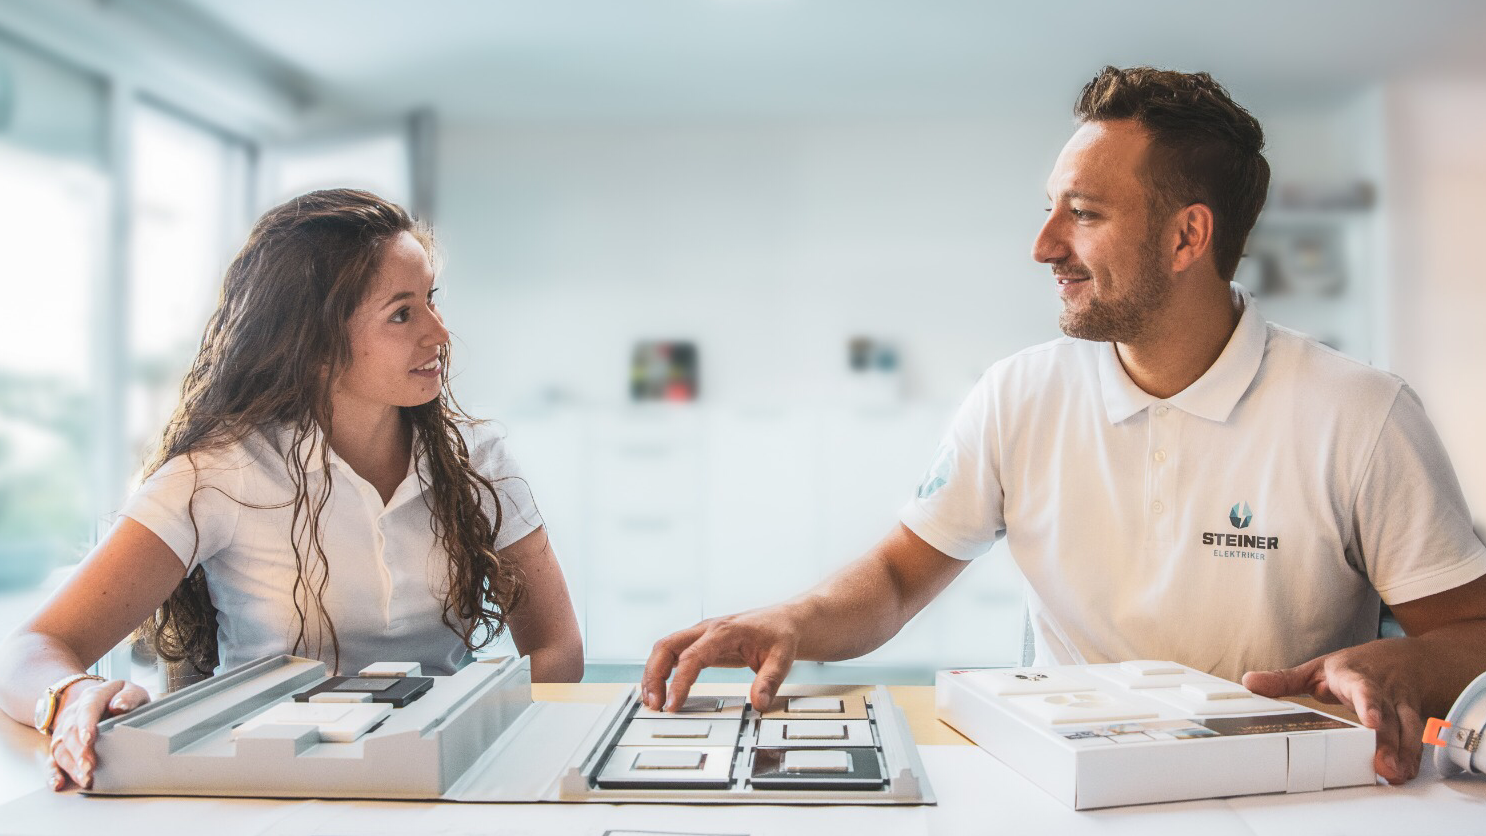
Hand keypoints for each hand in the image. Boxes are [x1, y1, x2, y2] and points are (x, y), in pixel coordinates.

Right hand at [46, 679, 149, 790]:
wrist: (99, 699)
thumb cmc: (119, 699)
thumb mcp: (131, 690)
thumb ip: (130, 696)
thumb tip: (120, 706)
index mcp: (92, 697)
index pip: (87, 709)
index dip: (86, 724)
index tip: (89, 739)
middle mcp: (74, 714)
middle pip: (70, 732)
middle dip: (79, 751)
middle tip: (89, 767)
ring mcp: (64, 730)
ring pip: (61, 748)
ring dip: (71, 765)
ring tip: (85, 778)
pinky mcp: (61, 746)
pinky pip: (52, 760)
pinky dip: (53, 773)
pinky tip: (58, 783)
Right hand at [642, 607, 800, 712]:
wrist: (783, 620)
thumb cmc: (780, 635)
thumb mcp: (783, 658)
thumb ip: (770, 681)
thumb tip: (758, 704)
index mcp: (724, 631)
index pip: (693, 656)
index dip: (679, 682)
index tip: (672, 704)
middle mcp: (707, 629)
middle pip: (666, 646)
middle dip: (654, 675)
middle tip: (653, 704)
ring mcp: (700, 634)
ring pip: (664, 648)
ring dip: (653, 674)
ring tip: (652, 702)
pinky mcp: (699, 642)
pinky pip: (672, 653)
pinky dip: (660, 670)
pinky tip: (658, 689)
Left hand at [1242, 638, 1423, 783]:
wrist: (1405, 658)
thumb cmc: (1355, 666)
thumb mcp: (1317, 668)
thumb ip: (1284, 680)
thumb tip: (1249, 682)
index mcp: (1355, 677)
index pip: (1363, 689)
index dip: (1368, 704)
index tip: (1370, 721)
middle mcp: (1382, 692)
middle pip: (1388, 716)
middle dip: (1388, 742)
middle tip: (1385, 766)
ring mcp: (1401, 705)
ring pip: (1408, 728)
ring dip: (1404, 753)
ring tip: (1396, 774)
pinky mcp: (1413, 719)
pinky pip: (1417, 738)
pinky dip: (1413, 757)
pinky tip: (1405, 773)